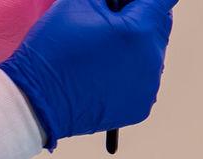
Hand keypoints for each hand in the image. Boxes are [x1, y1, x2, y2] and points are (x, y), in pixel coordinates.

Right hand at [0, 0, 178, 147]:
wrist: (39, 100)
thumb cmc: (55, 49)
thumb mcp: (80, 3)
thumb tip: (128, 2)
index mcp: (141, 31)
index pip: (163, 1)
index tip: (133, 3)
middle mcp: (153, 61)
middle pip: (160, 26)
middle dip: (140, 18)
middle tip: (108, 21)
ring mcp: (149, 86)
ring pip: (152, 54)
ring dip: (135, 46)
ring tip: (101, 51)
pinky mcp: (141, 105)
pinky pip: (143, 80)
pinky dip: (129, 72)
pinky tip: (103, 72)